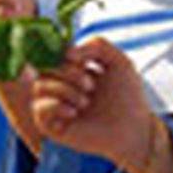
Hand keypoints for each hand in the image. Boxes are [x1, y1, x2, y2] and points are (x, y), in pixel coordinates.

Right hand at [31, 38, 172, 172]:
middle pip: (44, 68)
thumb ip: (97, 44)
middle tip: (90, 85)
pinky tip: (73, 111)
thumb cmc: (128, 96)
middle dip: (67, 72)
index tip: (82, 59)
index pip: (55, 54)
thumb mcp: (118, 61)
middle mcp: (63, 87)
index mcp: (75, 71)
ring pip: (39, 87)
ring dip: (62, 89)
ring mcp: (57, 107)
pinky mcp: (54, 127)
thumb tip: (68, 51)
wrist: (135, 128)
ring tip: (85, 101)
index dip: (65, 53)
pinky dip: (54, 105)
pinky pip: (38, 110)